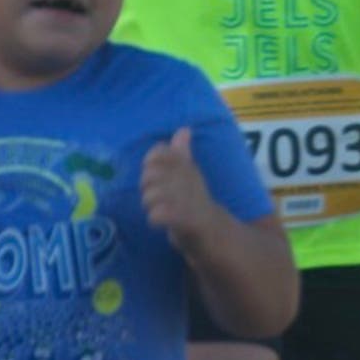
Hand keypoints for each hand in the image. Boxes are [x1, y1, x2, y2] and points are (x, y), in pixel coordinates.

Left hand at [141, 127, 217, 253]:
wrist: (213, 230)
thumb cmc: (194, 200)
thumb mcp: (189, 173)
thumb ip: (181, 152)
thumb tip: (184, 129)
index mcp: (186, 165)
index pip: (157, 153)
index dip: (150, 163)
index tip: (157, 175)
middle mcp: (187, 178)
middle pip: (148, 175)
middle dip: (146, 188)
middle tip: (156, 196)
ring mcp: (186, 198)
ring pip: (150, 196)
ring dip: (150, 205)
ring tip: (158, 209)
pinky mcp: (185, 219)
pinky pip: (157, 215)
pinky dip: (155, 218)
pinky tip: (160, 221)